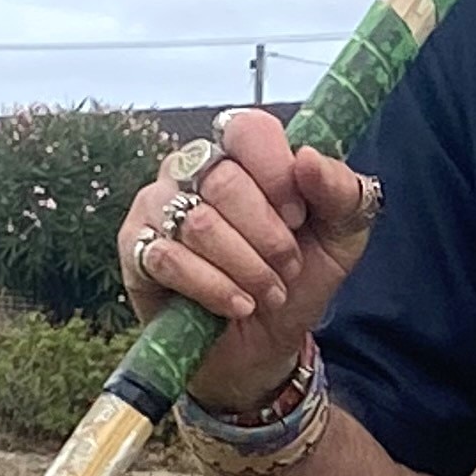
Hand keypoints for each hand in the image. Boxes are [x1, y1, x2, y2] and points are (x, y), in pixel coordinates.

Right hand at [114, 109, 381, 411]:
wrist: (266, 345)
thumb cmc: (297, 280)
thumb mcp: (341, 237)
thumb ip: (341, 191)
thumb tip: (307, 158)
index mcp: (241, 153)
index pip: (248, 130)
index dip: (276, 174)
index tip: (298, 217)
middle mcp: (192, 168)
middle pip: (224, 182)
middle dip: (268, 238)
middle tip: (287, 269)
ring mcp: (157, 205)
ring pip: (198, 222)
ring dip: (245, 268)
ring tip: (267, 293)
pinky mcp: (135, 248)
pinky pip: (169, 259)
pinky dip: (213, 288)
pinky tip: (237, 305)